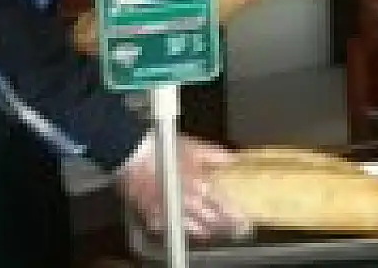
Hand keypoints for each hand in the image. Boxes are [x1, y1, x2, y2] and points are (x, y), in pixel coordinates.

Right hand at [116, 133, 244, 238]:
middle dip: (225, 226)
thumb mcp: (193, 146)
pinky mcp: (155, 217)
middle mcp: (186, 202)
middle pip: (212, 221)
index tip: (244, 219)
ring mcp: (170, 212)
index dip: (235, 215)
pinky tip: (191, 230)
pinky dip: (184, 230)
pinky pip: (174, 229)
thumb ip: (216, 155)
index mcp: (198, 185)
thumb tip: (233, 159)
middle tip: (236, 230)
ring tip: (215, 230)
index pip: (223, 207)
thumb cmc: (161, 148)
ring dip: (208, 230)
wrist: (132, 154)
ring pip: (195, 229)